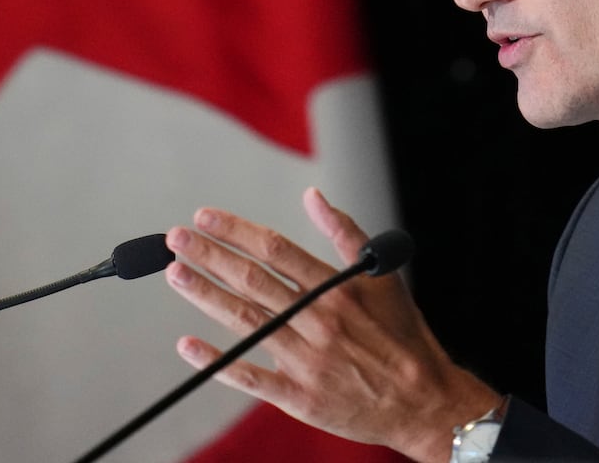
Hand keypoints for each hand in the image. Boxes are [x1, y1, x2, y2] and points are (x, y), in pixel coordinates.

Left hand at [165, 188, 502, 462]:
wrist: (423, 401)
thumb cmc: (403, 337)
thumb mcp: (383, 277)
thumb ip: (346, 234)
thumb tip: (315, 198)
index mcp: (337, 289)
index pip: (275, 249)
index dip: (236, 231)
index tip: (206, 218)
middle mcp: (317, 321)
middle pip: (252, 280)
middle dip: (209, 256)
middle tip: (176, 240)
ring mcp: (305, 359)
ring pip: (246, 320)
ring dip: (206, 295)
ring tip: (176, 275)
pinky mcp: (299, 395)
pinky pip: (249, 376)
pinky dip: (216, 360)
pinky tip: (187, 345)